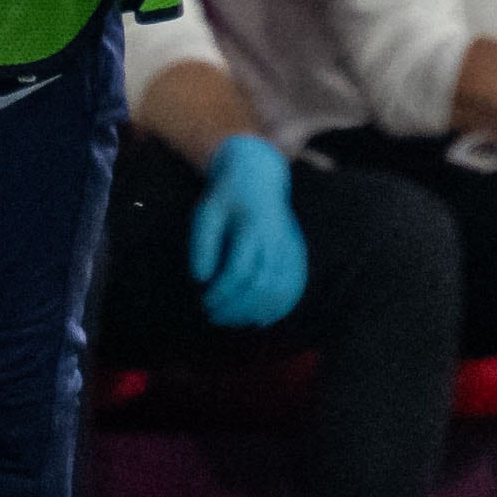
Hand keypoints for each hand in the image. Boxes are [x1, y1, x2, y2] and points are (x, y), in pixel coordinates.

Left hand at [187, 131, 307, 330]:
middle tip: (212, 315)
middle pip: (262, 285)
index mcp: (253, 226)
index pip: (240, 271)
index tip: (203, 301)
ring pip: (281, 289)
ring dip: (255, 312)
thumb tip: (200, 279)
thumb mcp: (206, 211)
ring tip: (231, 320)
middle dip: (236, 307)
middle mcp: (276, 238)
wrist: (259, 176)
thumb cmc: (227, 196)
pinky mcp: (295, 253)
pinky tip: (260, 320)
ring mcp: (289, 246)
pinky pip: (295, 286)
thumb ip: (202, 244)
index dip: (221, 293)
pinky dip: (279, 308)